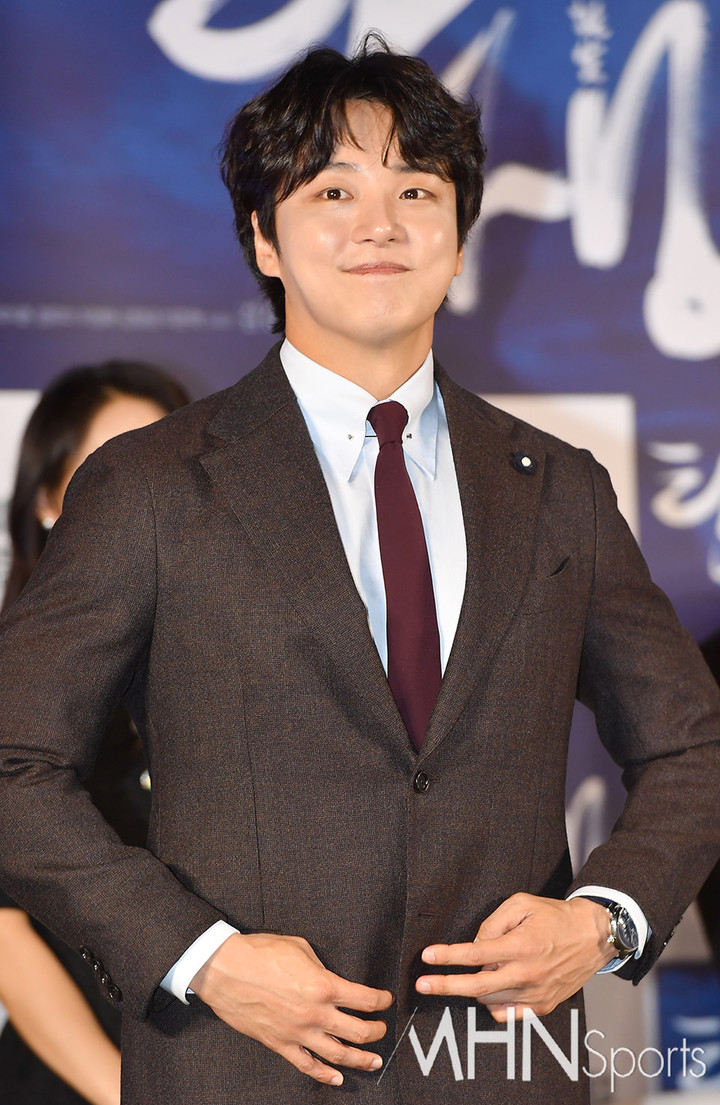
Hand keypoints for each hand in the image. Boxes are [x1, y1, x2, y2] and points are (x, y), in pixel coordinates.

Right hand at [190, 932, 392, 1085]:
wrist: (224, 969)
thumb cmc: (260, 953)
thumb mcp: (300, 947)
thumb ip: (321, 966)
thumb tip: (330, 976)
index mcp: (323, 986)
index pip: (364, 999)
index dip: (381, 1000)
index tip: (386, 1000)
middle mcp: (315, 1013)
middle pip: (358, 1031)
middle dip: (376, 1031)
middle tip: (382, 1030)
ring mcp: (297, 1033)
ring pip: (338, 1054)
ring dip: (360, 1059)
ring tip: (373, 1061)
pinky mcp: (279, 1044)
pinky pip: (306, 1065)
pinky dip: (324, 1075)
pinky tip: (337, 1078)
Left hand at [415, 893, 613, 1020]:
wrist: (593, 936)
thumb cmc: (556, 916)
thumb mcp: (522, 903)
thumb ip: (494, 922)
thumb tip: (475, 944)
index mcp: (521, 945)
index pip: (475, 954)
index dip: (448, 957)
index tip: (427, 957)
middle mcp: (527, 973)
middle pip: (477, 986)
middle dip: (445, 986)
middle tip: (422, 984)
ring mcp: (535, 993)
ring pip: (490, 1000)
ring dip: (474, 988)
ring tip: (473, 972)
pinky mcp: (543, 1005)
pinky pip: (508, 1013)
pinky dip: (494, 1004)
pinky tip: (492, 990)